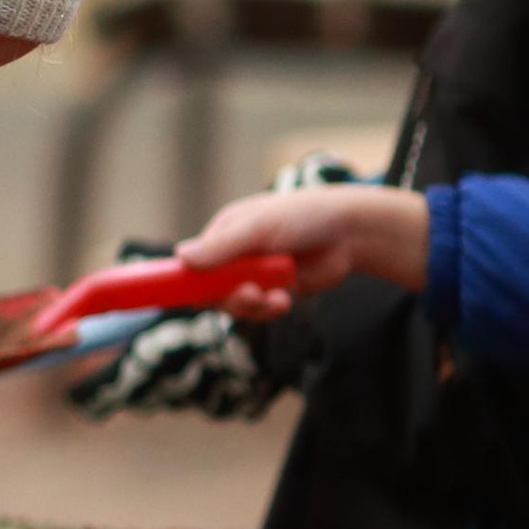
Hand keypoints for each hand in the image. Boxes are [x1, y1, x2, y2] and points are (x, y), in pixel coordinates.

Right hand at [179, 184, 428, 308]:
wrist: (349, 232)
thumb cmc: (301, 217)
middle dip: (229, 298)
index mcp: (222, 234)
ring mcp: (254, 275)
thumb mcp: (257, 229)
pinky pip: (259, 311)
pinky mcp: (274, 291)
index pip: (190, 265)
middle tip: (249, 294)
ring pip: (235, 306)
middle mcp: (233, 257)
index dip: (187, 283)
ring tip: (275, 298)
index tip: (189, 297)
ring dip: (252, 306)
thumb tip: (180, 257)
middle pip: (211, 292)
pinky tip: (285, 300)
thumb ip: (221, 247)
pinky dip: (269, 309)